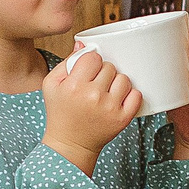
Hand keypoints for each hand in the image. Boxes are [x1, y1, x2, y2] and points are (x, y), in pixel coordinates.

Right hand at [43, 47, 141, 174]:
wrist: (70, 144)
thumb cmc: (60, 112)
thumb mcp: (52, 85)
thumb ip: (66, 62)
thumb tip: (83, 44)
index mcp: (74, 85)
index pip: (94, 57)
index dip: (90, 63)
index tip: (87, 72)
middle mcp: (93, 95)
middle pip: (109, 67)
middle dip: (102, 73)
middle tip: (94, 85)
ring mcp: (110, 108)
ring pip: (124, 78)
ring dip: (116, 83)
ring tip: (106, 92)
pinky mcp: (122, 118)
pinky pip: (136, 95)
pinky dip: (130, 95)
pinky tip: (118, 99)